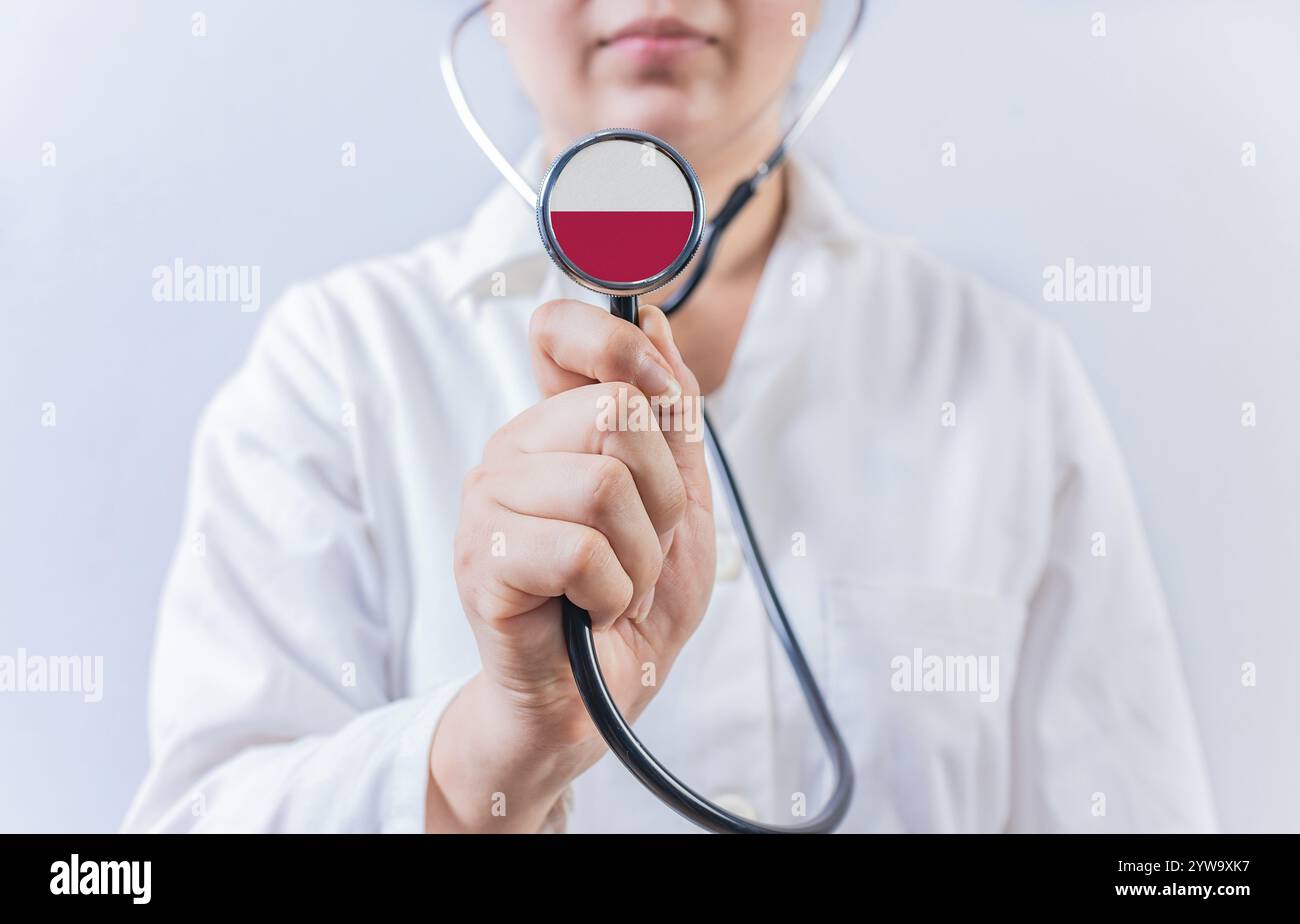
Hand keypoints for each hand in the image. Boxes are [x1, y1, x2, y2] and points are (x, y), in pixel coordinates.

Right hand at [429, 299, 714, 831]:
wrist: (597, 702)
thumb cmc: (632, 603)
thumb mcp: (681, 502)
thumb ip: (672, 416)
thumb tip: (657, 321)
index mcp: (554, 426)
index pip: (557, 329)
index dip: (618, 344)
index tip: (663, 399)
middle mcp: (512, 450)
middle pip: (615, 413)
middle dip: (664, 497)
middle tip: (643, 548)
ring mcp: (487, 502)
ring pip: (601, 484)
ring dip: (640, 556)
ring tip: (619, 587)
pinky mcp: (479, 562)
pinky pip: (577, 549)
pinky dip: (611, 591)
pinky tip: (593, 610)